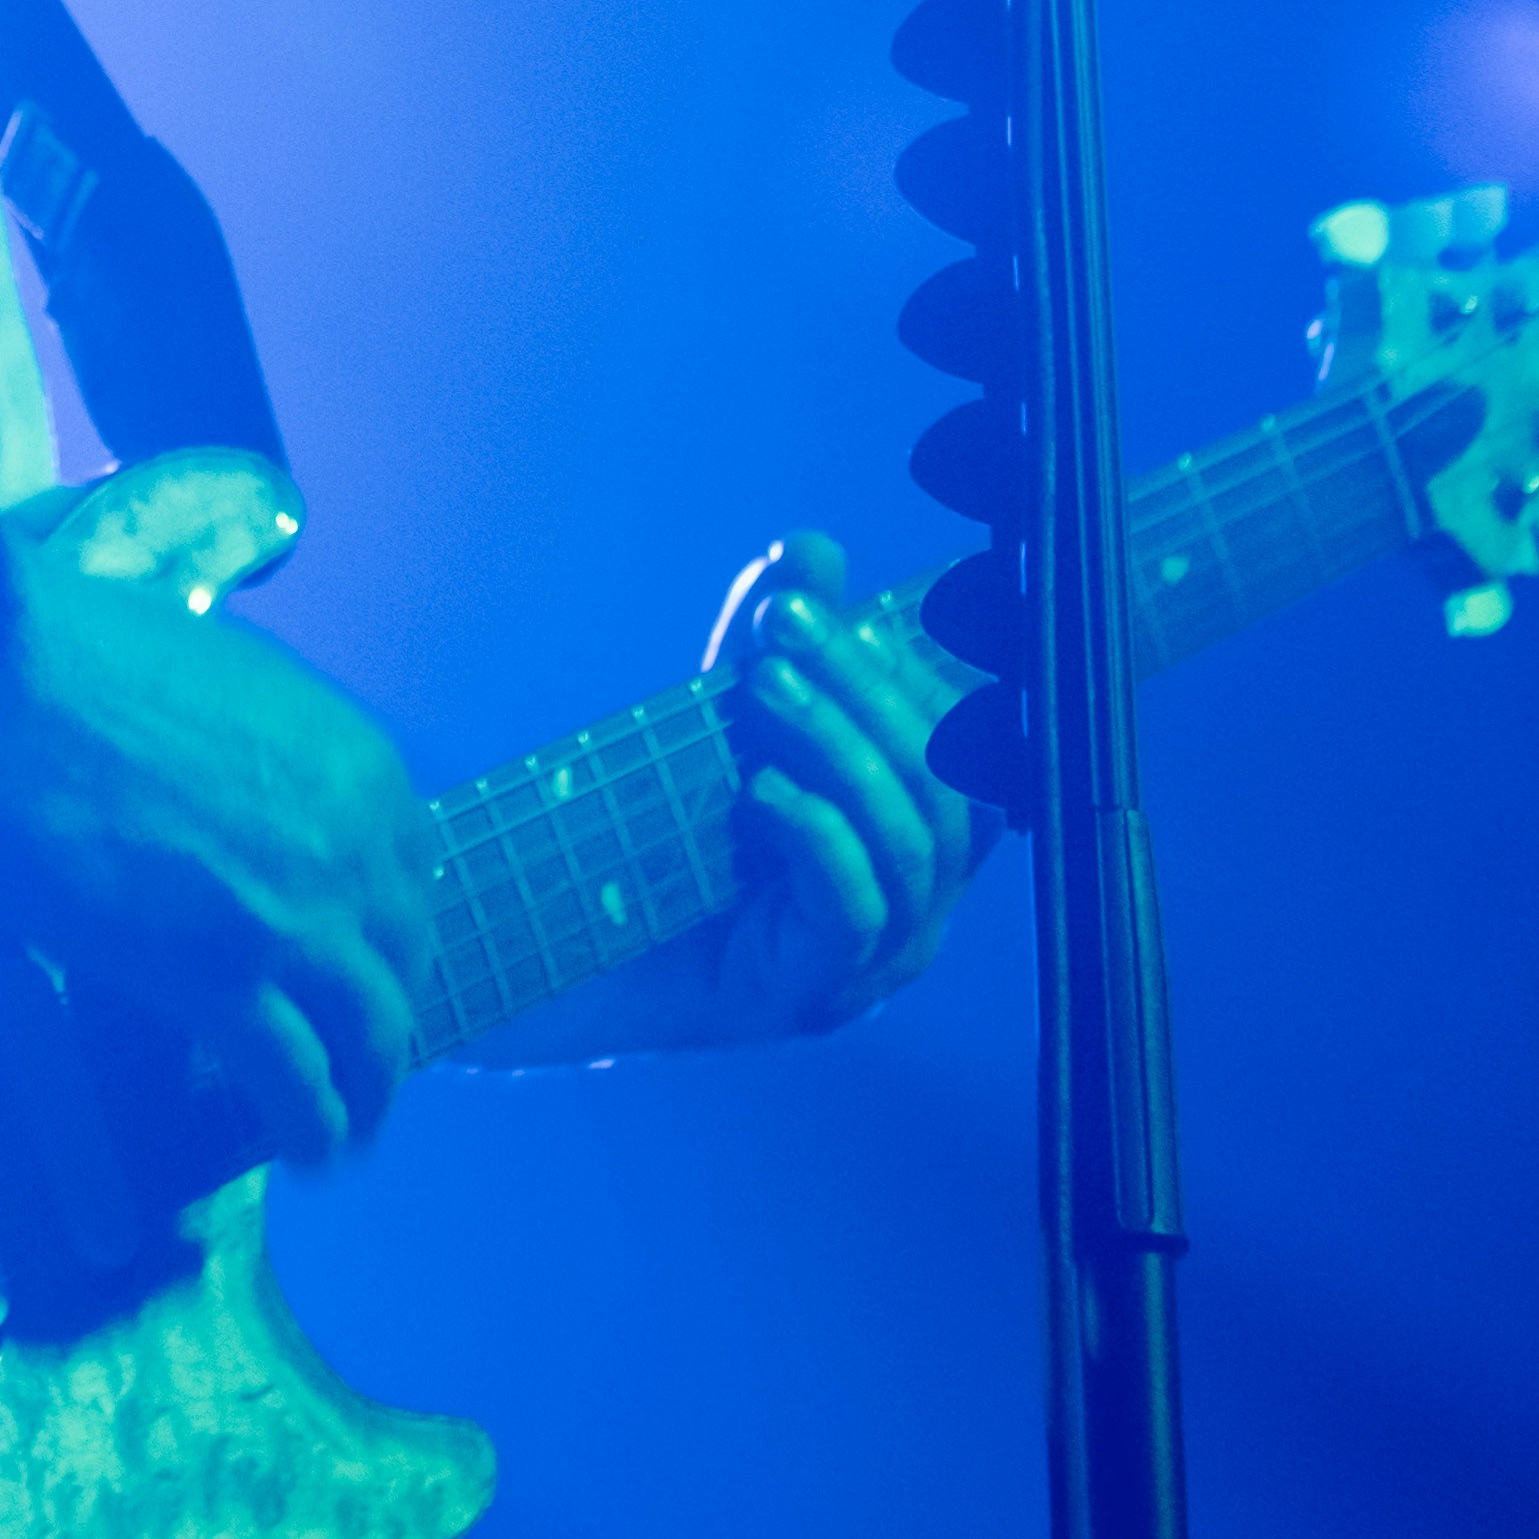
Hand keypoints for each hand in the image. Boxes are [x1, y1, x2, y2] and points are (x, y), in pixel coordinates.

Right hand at [0, 497, 433, 1172]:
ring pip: (371, 1033)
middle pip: (402, 957)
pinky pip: (295, 1077)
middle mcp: (356, 844)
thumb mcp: (212, 675)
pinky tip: (310, 1152)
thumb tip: (236, 784)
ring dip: (368, 1091)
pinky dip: (311, 1124)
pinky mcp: (224, 982)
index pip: (411, 868)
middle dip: (386, 1013)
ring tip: (352, 1130)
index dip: (387, 926)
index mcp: (358, 761)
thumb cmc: (72, 655)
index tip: (367, 957)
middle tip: (365, 1051)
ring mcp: (299, 919)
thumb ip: (256, 747)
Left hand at [677, 527, 985, 1040]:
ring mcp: (877, 959)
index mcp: (918, 837)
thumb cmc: (673, 834)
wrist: (574, 950)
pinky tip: (761, 789)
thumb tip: (812, 548)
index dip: (915, 674)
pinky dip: (818, 835)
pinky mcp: (818, 991)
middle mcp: (917, 902)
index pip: (964, 750)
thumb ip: (775, 640)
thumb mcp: (731, 722)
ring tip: (763, 684)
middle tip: (787, 626)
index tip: (840, 609)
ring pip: (910, 842)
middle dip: (868, 690)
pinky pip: (856, 908)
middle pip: (944, 788)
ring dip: (839, 746)